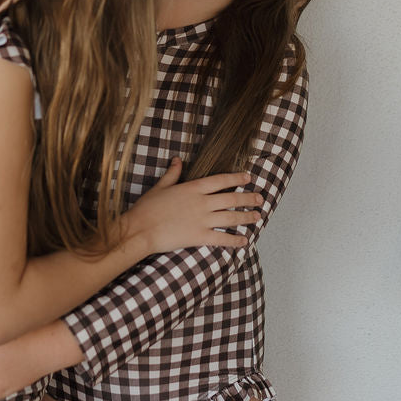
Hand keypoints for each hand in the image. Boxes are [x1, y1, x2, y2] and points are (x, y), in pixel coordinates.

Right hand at [123, 159, 261, 256]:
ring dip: (246, 217)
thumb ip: (172, 174)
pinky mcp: (199, 237)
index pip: (220, 180)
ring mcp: (202, 220)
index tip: (248, 177)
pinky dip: (235, 240)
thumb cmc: (148, 208)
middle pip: (230, 198)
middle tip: (260, 199)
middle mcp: (201, 202)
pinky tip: (245, 240)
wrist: (140, 229)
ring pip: (230, 217)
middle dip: (247, 198)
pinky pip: (222, 238)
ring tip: (257, 216)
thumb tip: (177, 160)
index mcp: (192, 188)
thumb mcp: (160, 187)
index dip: (236, 178)